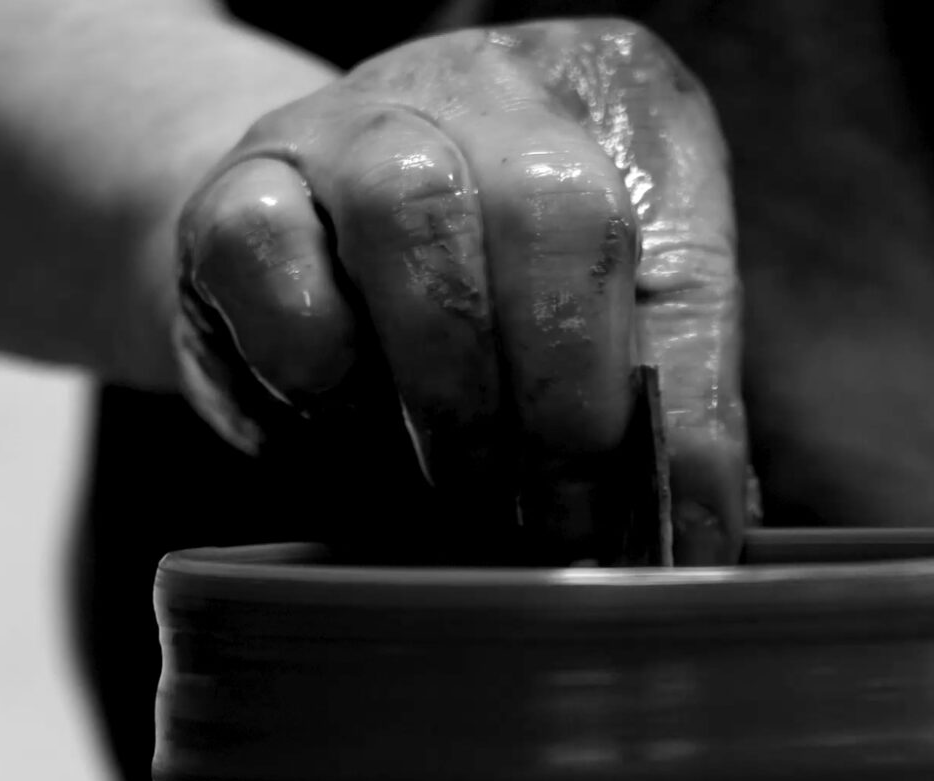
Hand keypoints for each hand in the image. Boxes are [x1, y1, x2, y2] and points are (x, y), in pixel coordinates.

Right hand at [169, 22, 749, 560]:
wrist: (305, 240)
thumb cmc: (486, 306)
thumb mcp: (596, 334)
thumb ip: (653, 414)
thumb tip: (694, 539)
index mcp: (619, 102)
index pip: (684, 263)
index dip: (688, 420)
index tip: (684, 543)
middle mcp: (495, 83)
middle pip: (553, 214)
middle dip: (564, 407)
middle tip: (561, 529)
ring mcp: (356, 118)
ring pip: (410, 215)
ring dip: (448, 390)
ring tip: (463, 490)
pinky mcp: (239, 182)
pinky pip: (271, 257)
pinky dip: (315, 361)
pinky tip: (341, 416)